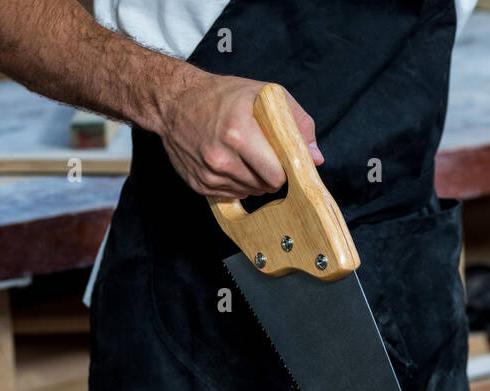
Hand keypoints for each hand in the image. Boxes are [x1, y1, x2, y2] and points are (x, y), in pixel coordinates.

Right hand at [158, 67, 322, 198]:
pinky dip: (237, 183)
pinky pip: (232, 195)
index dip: (286, 169)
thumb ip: (297, 123)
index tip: (284, 159)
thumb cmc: (223, 95)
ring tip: (246, 155)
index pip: (277, 175)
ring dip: (255, 180)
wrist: (174, 101)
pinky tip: (231, 162)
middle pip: (265, 187)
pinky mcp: (199, 185)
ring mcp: (208, 174)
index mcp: (239, 133)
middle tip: (265, 154)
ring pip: (250, 193)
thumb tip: (315, 157)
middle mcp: (221, 157)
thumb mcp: (265, 94)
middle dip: (271, 174)